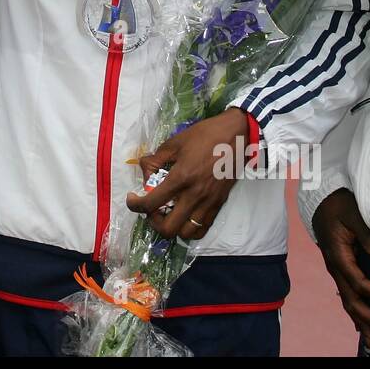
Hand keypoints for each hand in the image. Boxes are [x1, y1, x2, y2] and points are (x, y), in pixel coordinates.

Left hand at [125, 107, 249, 241]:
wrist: (237, 135)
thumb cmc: (205, 136)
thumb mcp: (175, 142)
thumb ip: (155, 159)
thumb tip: (144, 170)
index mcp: (181, 178)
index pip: (151, 204)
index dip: (134, 205)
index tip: (132, 199)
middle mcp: (194, 196)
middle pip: (168, 228)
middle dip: (153, 222)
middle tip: (152, 208)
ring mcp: (209, 203)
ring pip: (186, 233)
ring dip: (173, 227)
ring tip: (169, 212)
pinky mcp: (219, 204)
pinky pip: (203, 228)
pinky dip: (190, 228)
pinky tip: (184, 215)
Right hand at [311, 188, 369, 349]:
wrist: (321, 201)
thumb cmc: (339, 205)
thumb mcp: (354, 214)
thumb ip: (367, 235)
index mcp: (338, 254)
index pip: (357, 281)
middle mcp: (335, 267)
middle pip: (351, 299)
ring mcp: (336, 270)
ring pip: (348, 301)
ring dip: (362, 322)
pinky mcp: (339, 270)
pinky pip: (347, 295)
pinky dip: (355, 314)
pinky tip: (362, 327)